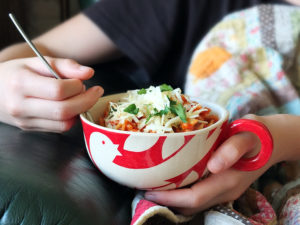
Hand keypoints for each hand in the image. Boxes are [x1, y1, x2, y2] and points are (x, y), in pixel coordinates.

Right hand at [0, 57, 102, 131]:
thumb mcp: (37, 61)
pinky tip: (71, 107)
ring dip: (80, 111)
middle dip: (86, 101)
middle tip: (95, 91)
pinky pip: (58, 128)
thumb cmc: (16, 72)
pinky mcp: (30, 128)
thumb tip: (89, 73)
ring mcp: (25, 120)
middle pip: (63, 110)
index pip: (58, 90)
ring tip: (81, 98)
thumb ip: (64, 65)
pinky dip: (70, 118)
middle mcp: (21, 105)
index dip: (77, 86)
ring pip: (63, 123)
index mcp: (21, 83)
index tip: (83, 81)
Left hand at [145, 115, 278, 214]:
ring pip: (194, 204)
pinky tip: (172, 183)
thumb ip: (232, 149)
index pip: (194, 198)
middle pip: (191, 206)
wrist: (271, 141)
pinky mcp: (223, 187)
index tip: (149, 192)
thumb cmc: (255, 136)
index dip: (170, 199)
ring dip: (173, 200)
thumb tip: (214, 166)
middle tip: (145, 189)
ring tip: (154, 187)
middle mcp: (225, 191)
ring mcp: (225, 191)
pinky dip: (182, 195)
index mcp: (228, 181)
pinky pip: (199, 197)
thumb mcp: (246, 136)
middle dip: (167, 202)